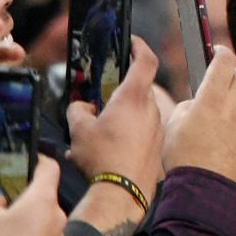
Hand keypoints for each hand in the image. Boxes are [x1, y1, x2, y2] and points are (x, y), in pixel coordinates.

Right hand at [0, 155, 67, 235]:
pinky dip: (20, 235)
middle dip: (19, 197)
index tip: (26, 159)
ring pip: (35, 218)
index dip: (39, 159)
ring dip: (15, 219)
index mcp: (44, 197)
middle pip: (40, 195)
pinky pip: (36, 235)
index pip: (49, 167)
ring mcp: (58, 232)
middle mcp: (57, 211)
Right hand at [67, 38, 164, 203]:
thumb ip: (78, 110)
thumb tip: (82, 106)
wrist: (123, 193)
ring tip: (99, 130)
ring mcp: (157, 127)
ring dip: (123, 113)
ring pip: (140, 111)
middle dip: (121, 89)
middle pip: (139, 88)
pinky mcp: (158, 145)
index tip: (131, 41)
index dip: (139, 46)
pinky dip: (129, 132)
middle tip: (101, 97)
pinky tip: (110, 148)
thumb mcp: (79, 130)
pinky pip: (143, 130)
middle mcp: (151, 108)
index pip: (145, 59)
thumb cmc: (102, 158)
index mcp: (133, 97)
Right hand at [162, 46, 235, 182]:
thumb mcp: (172, 127)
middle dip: (233, 73)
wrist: (205, 192)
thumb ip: (185, 108)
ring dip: (231, 103)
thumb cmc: (183, 160)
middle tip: (219, 79)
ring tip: (210, 118)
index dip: (221, 51)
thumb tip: (194, 105)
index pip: (225, 62)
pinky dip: (233, 125)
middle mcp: (233, 110)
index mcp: (212, 100)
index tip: (216, 50)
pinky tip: (217, 139)